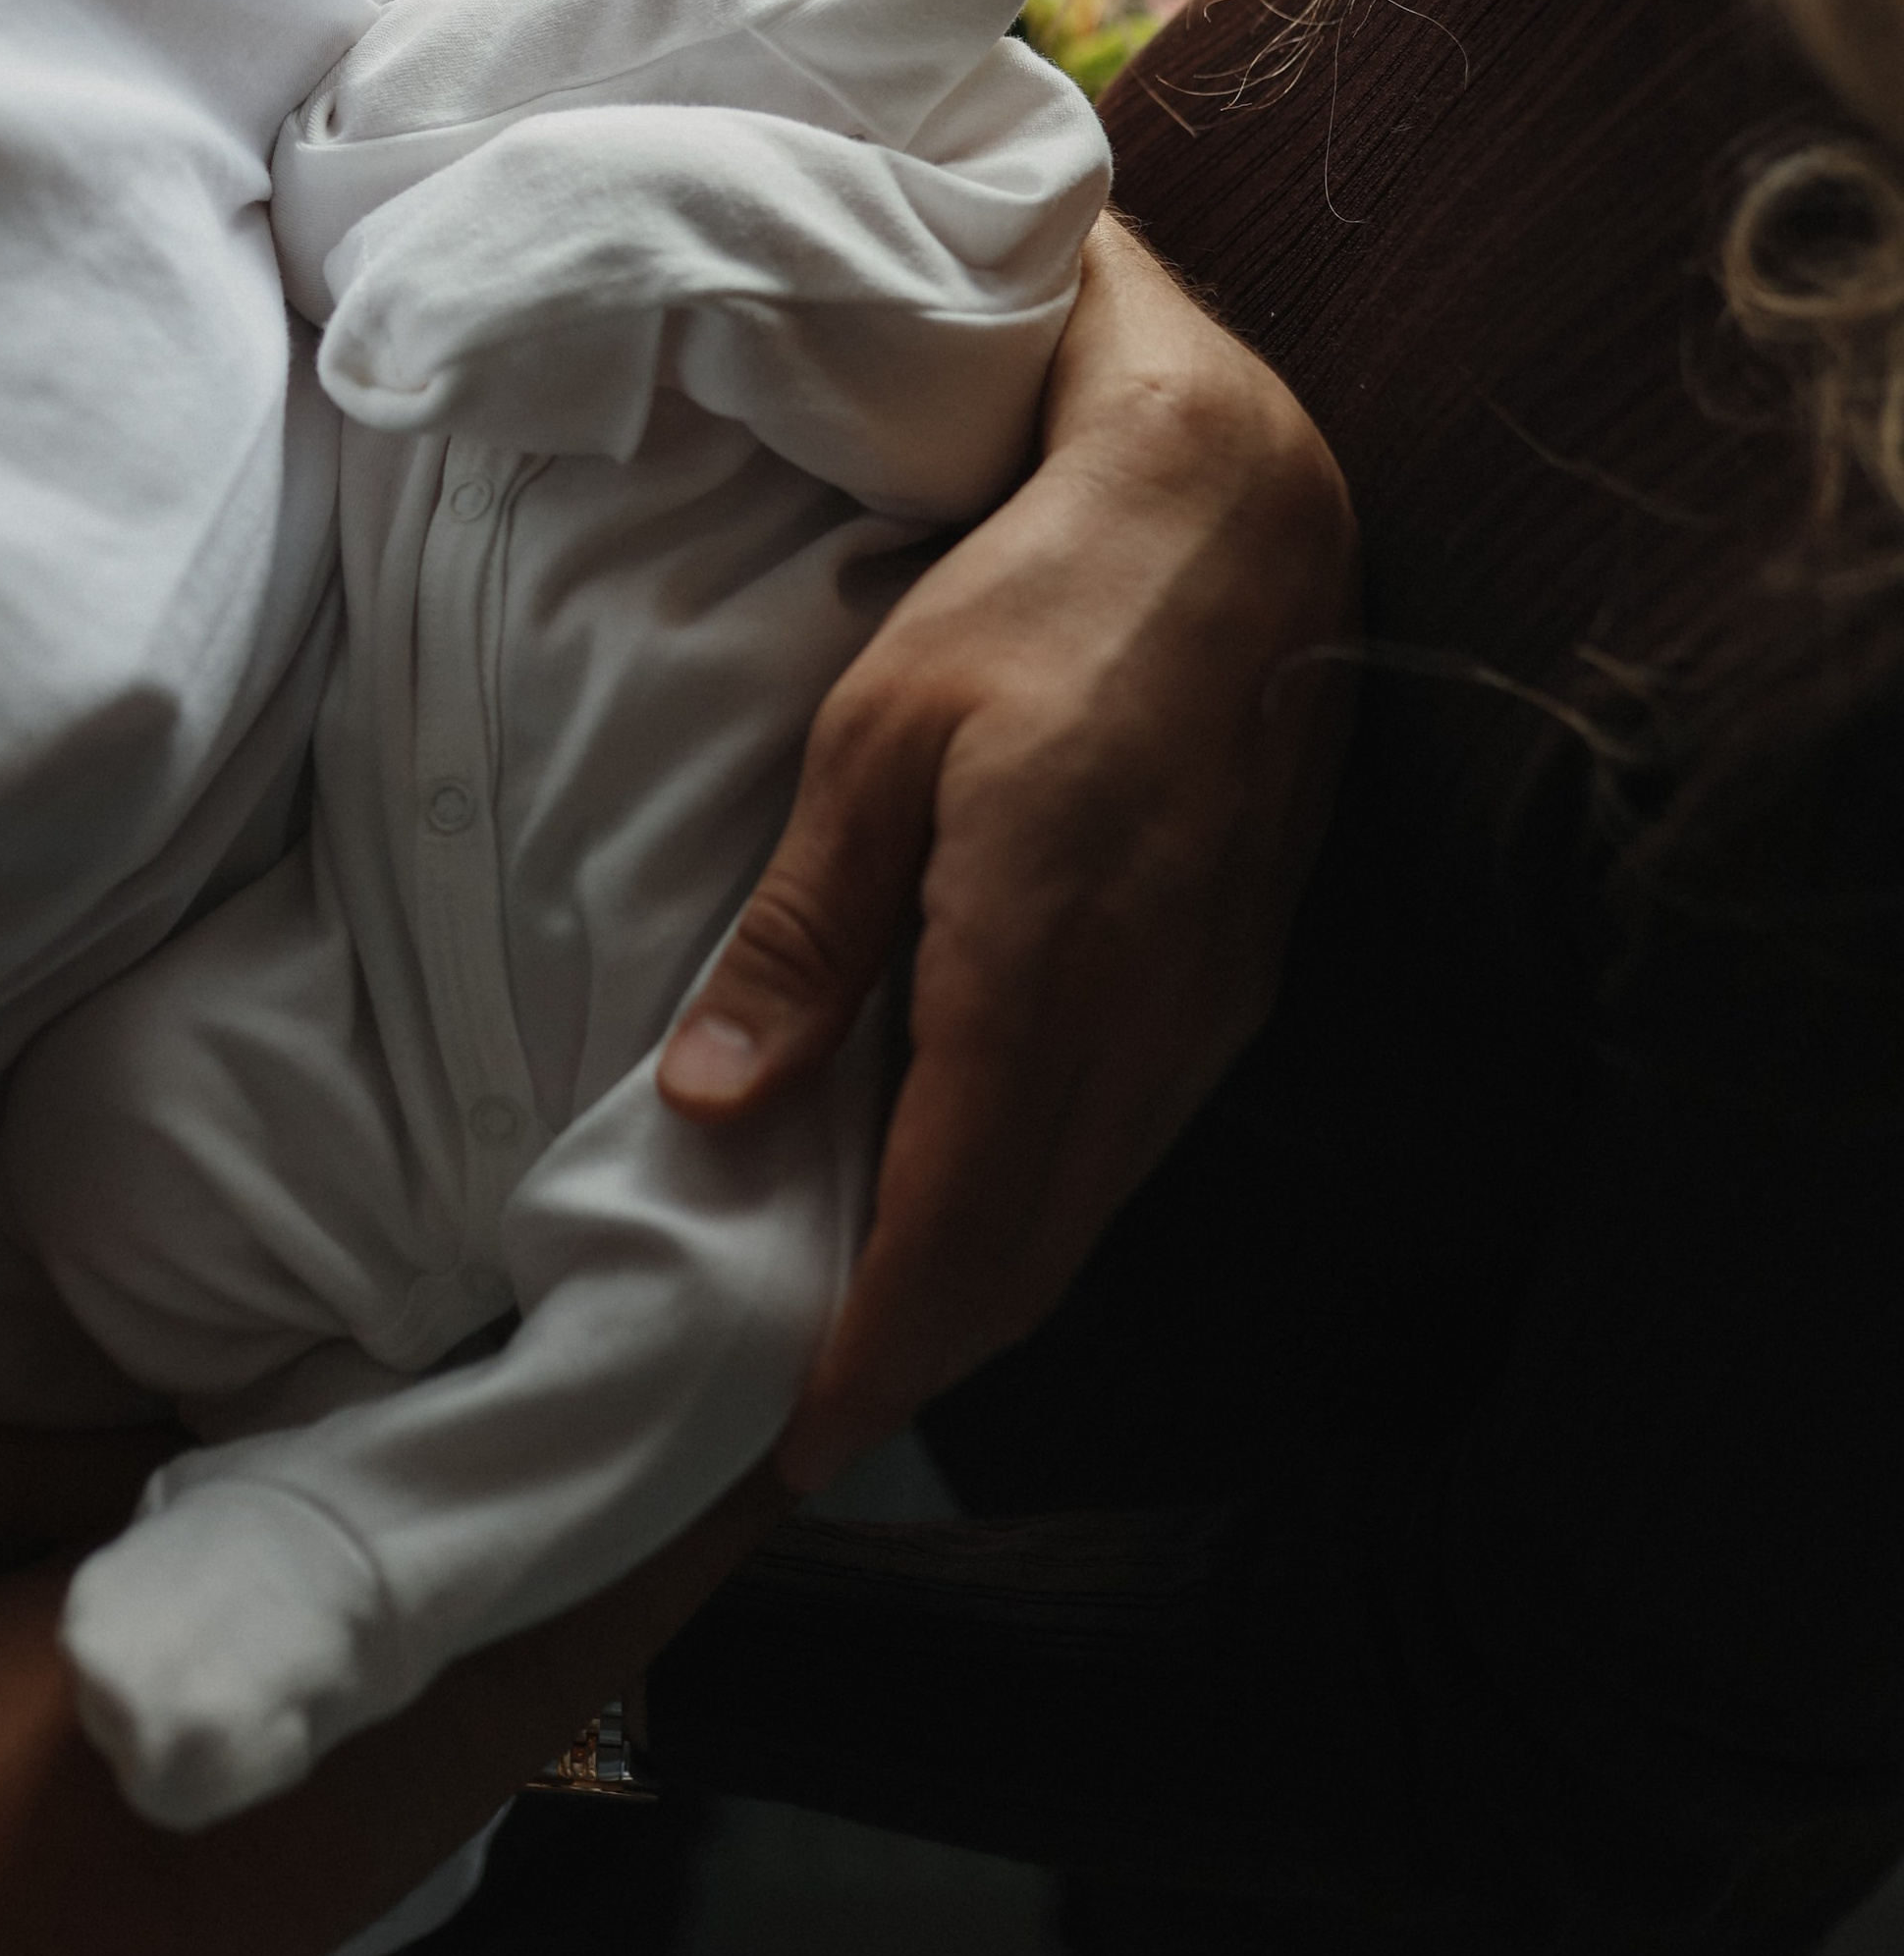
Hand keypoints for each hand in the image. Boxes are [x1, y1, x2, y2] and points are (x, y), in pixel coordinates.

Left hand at [658, 219, 1356, 1489]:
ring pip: (1091, 1207)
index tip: (788, 1441)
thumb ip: (805, 935)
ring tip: (876, 1319)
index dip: (872, 1356)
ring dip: (988, 1286)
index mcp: (1042, 976)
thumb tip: (711, 1105)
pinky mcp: (1238, 976)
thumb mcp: (876, 738)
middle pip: (1031, 1257)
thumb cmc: (1040, 597)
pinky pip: (1134, 1139)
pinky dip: (1048, 1202)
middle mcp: (1148, 1026)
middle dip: (923, 1355)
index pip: (955, 1235)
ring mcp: (1210, 1008)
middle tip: (814, 1415)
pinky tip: (981, 1184)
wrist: (1243, 514)